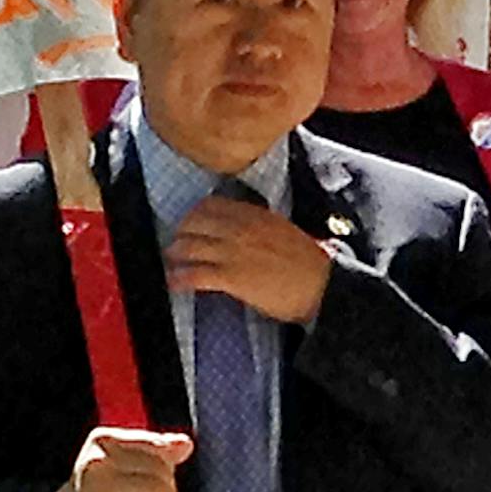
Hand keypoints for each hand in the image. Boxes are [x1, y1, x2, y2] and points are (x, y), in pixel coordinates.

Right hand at [40, 427, 194, 491]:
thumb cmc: (102, 488)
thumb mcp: (124, 463)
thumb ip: (156, 450)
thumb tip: (187, 444)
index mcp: (103, 439)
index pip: (153, 444)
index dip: (168, 462)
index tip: (171, 477)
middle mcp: (97, 458)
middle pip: (155, 467)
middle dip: (169, 484)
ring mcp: (97, 486)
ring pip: (154, 488)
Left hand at [165, 198, 331, 323]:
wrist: (321, 286)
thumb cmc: (306, 263)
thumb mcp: (280, 231)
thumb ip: (257, 225)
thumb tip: (238, 229)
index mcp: (254, 215)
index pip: (211, 205)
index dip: (194, 214)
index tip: (188, 223)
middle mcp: (240, 229)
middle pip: (194, 223)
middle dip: (180, 233)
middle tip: (175, 243)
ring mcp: (233, 252)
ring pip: (190, 246)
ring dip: (175, 254)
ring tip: (169, 261)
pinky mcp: (232, 277)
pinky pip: (196, 274)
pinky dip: (180, 277)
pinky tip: (173, 282)